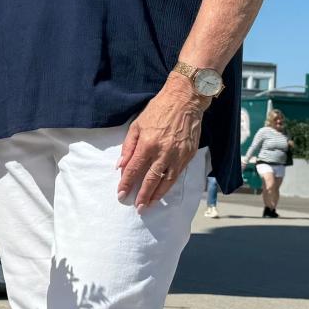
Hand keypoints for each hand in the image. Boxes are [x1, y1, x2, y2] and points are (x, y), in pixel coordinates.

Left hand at [117, 78, 205, 211]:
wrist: (185, 100)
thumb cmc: (158, 110)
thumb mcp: (136, 125)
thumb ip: (128, 147)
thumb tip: (120, 166)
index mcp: (147, 143)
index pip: (134, 169)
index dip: (127, 183)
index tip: (121, 194)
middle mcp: (163, 152)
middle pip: (150, 179)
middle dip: (142, 195)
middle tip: (137, 207)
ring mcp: (178, 155)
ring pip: (166, 181)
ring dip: (157, 195)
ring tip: (149, 204)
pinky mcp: (188, 155)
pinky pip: (177, 175)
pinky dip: (169, 185)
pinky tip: (163, 191)